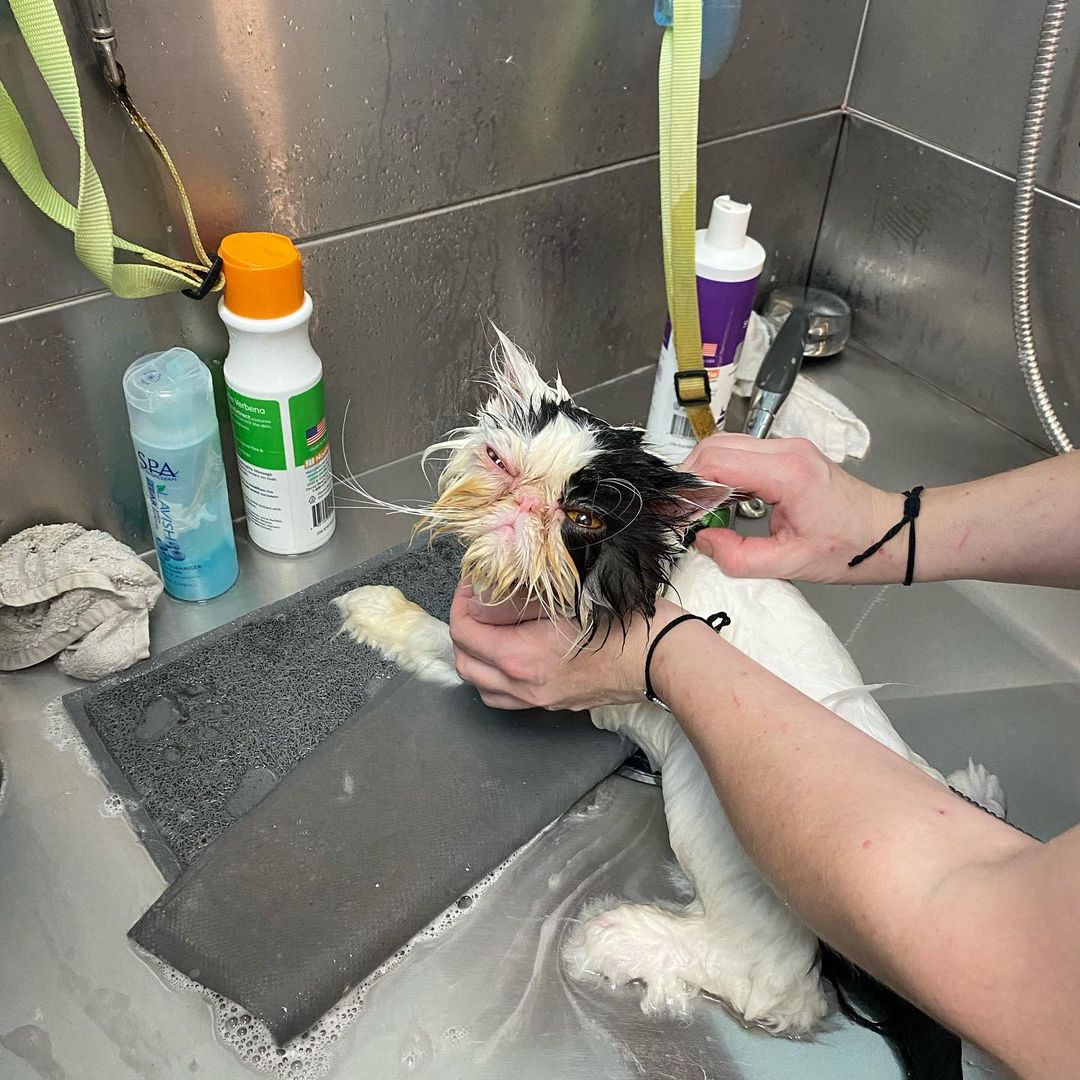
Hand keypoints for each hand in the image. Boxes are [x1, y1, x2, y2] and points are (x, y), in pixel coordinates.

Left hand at [448, 581, 682, 709]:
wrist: (664, 658)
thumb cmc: (625, 622)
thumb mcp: (569, 594)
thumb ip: (519, 596)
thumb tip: (485, 590)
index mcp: (521, 658)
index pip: (464, 634)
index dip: (459, 603)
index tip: (471, 584)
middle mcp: (525, 687)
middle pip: (466, 664)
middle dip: (464, 630)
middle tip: (477, 601)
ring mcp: (541, 700)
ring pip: (484, 687)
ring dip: (477, 657)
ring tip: (490, 627)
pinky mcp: (557, 703)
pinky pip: (509, 697)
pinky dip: (498, 676)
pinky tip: (515, 650)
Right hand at [681, 434, 903, 583]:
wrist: (889, 533)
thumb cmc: (850, 547)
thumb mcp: (789, 563)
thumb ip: (738, 556)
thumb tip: (701, 540)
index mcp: (787, 473)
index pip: (716, 462)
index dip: (686, 486)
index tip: (673, 511)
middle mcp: (786, 450)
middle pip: (715, 446)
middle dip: (689, 476)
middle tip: (680, 510)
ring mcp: (788, 448)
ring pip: (725, 446)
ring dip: (704, 473)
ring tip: (699, 508)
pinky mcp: (787, 454)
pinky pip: (742, 454)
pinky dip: (722, 473)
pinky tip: (721, 501)